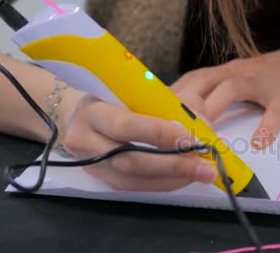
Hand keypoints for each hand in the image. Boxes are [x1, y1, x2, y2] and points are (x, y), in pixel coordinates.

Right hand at [57, 89, 217, 190]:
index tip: (193, 140)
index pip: (127, 125)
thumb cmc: (112, 97)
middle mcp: (85, 140)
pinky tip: (182, 178)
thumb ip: (168, 105)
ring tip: (200, 174)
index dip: (160, 134)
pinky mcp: (99, 178)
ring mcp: (89, 164)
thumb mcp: (135, 92)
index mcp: (93, 110)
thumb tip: (203, 127)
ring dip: (171, 179)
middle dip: (173, 165)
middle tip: (206, 168)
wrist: (73, 113)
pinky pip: (132, 187)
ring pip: (131, 180)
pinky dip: (161, 183)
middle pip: (130, 160)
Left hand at [171, 30, 279, 148]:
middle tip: (168, 128)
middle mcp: (241, 72)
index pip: (192, 79)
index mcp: (229, 70)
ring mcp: (264, 82)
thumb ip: (225, 93)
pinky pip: (274, 112)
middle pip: (203, 82)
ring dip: (212, 113)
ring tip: (200, 136)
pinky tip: (258, 144)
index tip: (150, 114)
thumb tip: (197, 115)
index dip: (170, 96)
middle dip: (182, 103)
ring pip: (231, 92)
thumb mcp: (249, 77)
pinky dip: (266, 128)